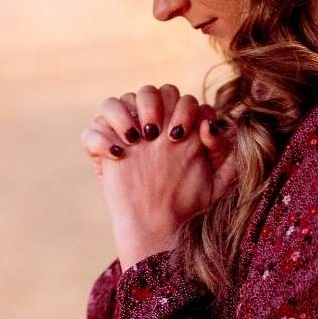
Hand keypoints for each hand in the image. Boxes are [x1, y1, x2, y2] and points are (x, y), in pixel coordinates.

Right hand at [80, 84, 236, 267]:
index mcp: (179, 128)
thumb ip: (224, 151)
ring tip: (136, 139)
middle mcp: (152, 128)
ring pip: (118, 101)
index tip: (182, 135)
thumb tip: (209, 125)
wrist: (158, 227)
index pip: (182, 98)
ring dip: (126, 113)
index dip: (185, 110)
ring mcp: (125, 137)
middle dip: (155, 105)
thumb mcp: (218, 181)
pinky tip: (117, 155)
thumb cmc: (189, 205)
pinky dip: (101, 138)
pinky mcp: (102, 152)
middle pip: (151, 91)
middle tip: (158, 133)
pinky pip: (92, 129)